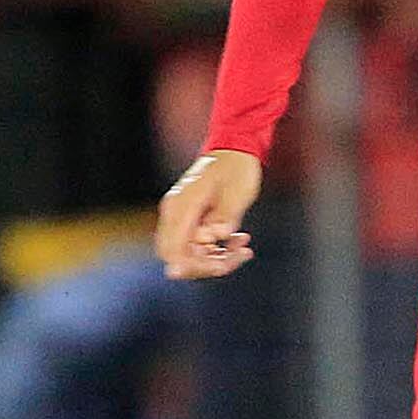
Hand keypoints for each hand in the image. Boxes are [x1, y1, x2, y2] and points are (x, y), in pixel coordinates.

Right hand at [156, 150, 262, 278]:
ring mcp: (181, 216)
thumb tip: (212, 237)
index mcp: (181, 206)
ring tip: (244, 248)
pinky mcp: (191, 219)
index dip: (189, 266)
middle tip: (238, 257)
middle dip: (207, 265)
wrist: (234, 149)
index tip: (218, 269)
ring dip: (216, 257)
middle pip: (178, 255)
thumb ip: (224, 216)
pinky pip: (198, 244)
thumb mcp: (237, 192)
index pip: (173, 248)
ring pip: (189, 252)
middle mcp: (175, 212)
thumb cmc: (236, 168)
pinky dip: (218, 249)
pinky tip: (240, 242)